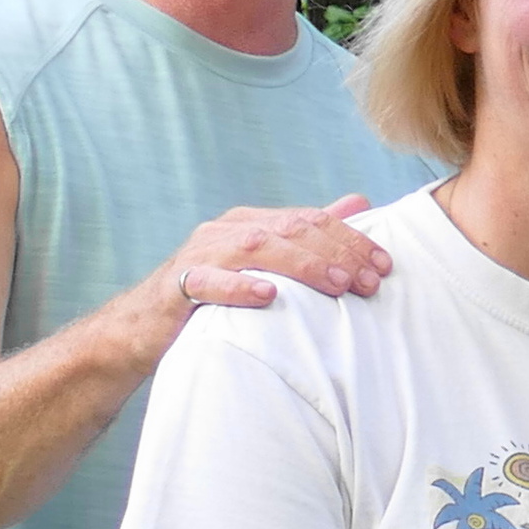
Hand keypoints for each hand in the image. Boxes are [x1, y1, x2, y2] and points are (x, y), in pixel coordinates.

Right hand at [150, 195, 389, 319]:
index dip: (350, 240)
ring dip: (301, 265)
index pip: (310, 220)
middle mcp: (227, 231)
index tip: (385, 265)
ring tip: (336, 283)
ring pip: (255, 249)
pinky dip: (238, 287)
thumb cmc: (215, 295)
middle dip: (336, 254)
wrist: (144, 326)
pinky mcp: (178, 287)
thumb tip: (360, 202)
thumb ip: (308, 233)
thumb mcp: (264, 263)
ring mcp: (200, 255)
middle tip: (370, 281)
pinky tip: (267, 296)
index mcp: (251, 222)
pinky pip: (208, 282)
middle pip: (289, 231)